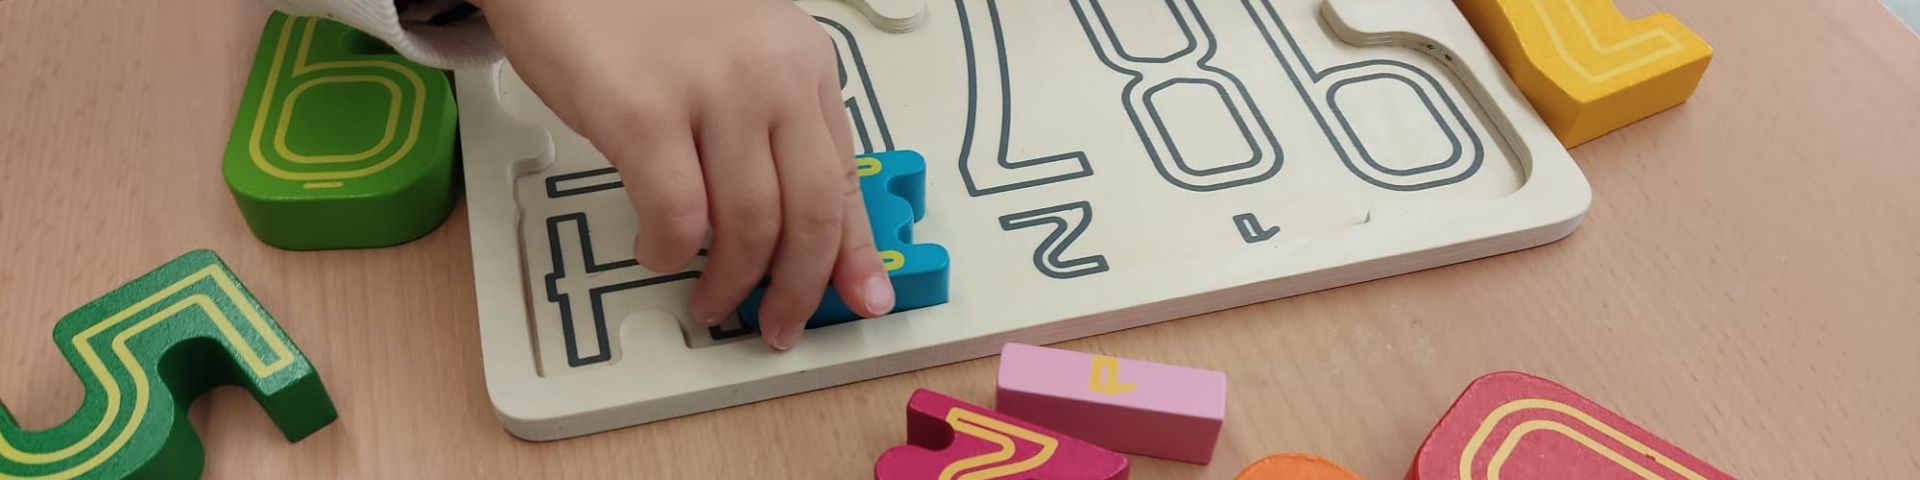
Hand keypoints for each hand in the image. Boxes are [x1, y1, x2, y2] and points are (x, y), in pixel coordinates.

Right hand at [475, 0, 894, 349]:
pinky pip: (678, 217)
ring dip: (730, 283)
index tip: (864, 295)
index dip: (853, 250)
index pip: (845, 176)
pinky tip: (657, 252)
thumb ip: (769, 126)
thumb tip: (787, 226)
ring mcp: (711, 91)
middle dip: (798, 286)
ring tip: (710, 301)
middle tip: (779, 323)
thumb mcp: (736, 57)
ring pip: (749, 226)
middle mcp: (771, 74)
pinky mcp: (643, 112)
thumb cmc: (637, 14)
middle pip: (810, 211)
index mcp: (804, 62)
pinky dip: (669, 252)